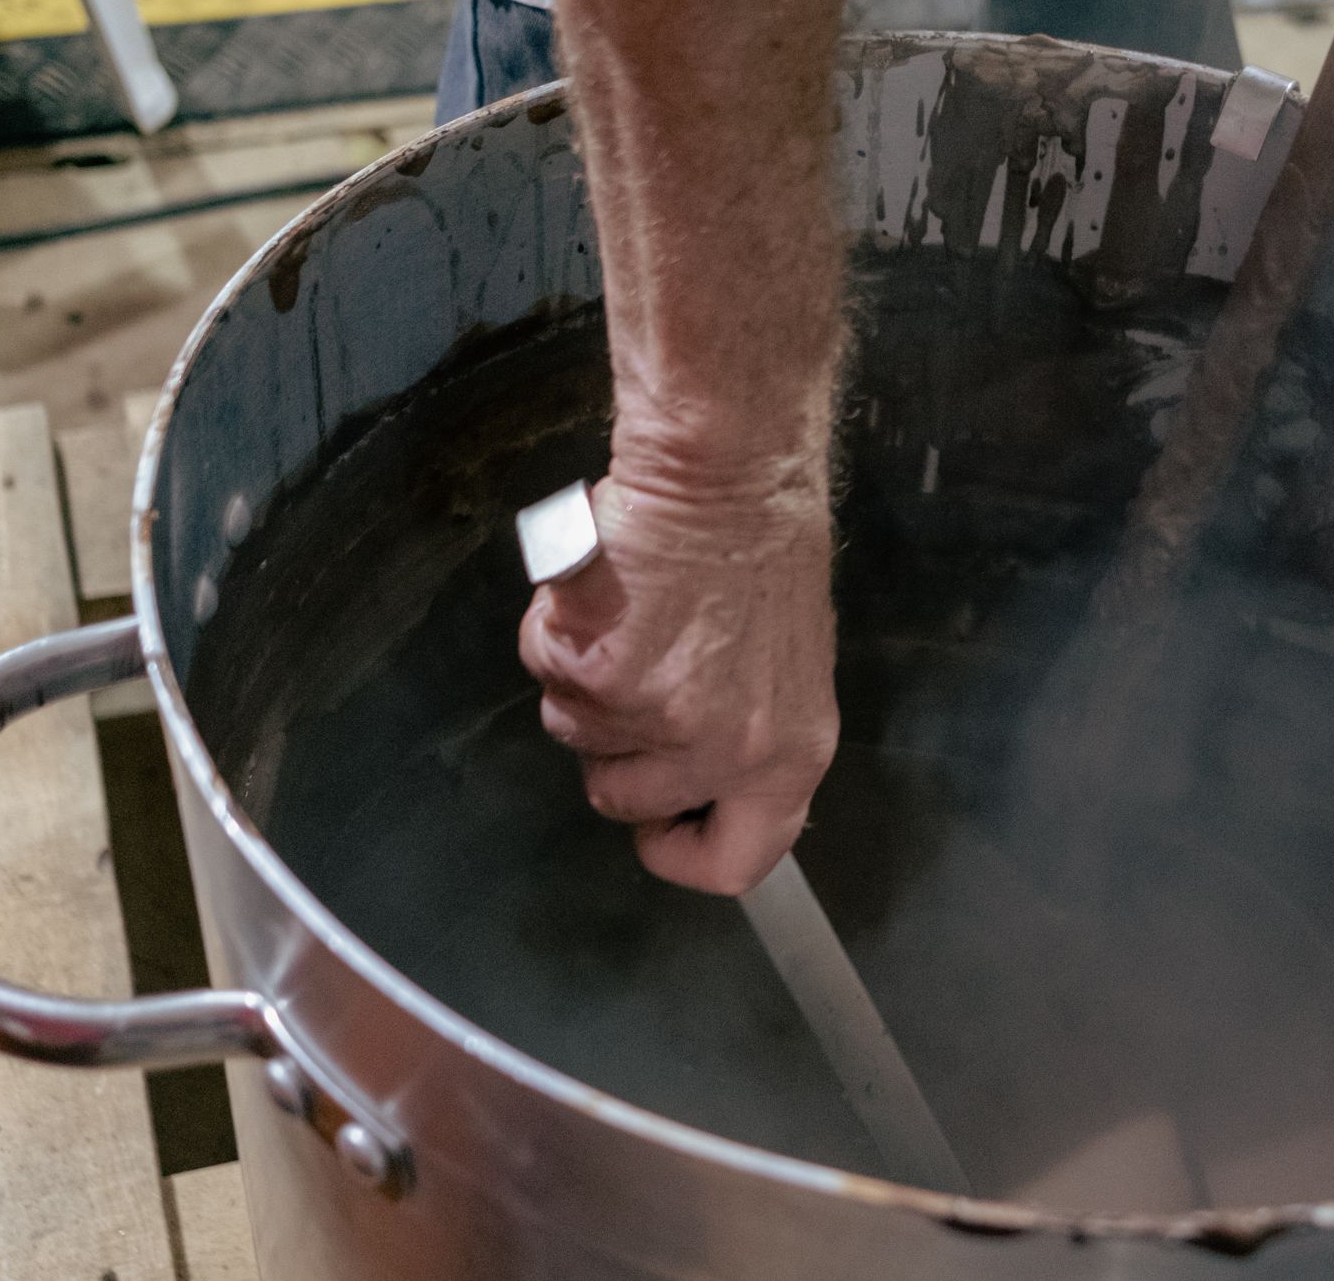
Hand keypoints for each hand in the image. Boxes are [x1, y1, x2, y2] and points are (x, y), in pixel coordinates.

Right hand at [518, 473, 838, 893]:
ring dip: (584, 678)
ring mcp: (652, 714)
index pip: (735, 862)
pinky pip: (545, 669)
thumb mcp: (786, 669)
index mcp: (788, 755)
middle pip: (623, 799)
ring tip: (632, 613)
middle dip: (613, 745)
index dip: (683, 852)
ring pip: (573, 730)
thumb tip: (694, 780)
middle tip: (637, 671)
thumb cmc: (763, 549)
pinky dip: (555, 629)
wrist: (728, 471)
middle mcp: (723, 749)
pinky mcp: (593, 670)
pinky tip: (601, 589)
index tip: (659, 825)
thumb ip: (742, 738)